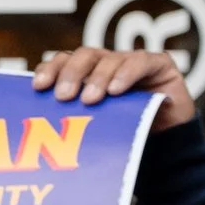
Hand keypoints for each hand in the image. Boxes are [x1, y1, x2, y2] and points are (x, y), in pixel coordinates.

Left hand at [30, 46, 194, 128]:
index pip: (63, 61)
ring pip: (111, 59)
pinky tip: (116, 90)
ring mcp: (133, 62)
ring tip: (90, 99)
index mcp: (87, 75)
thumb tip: (35, 125)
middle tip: (63, 96)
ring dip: (98, 77)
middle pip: (84, 56)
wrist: (168, 148)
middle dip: (71, 73)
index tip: (38, 87)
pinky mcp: (160, 65)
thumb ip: (71, 121)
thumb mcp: (92, 129)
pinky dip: (126, 74)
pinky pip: (141, 62)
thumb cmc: (124, 138)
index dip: (50, 69)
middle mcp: (108, 65)